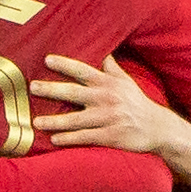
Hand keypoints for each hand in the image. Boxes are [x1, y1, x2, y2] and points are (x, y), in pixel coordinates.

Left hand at [36, 55, 188, 155]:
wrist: (157, 128)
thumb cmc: (137, 103)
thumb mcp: (126, 82)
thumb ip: (111, 68)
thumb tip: (103, 51)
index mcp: (108, 83)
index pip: (83, 70)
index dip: (65, 64)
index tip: (47, 60)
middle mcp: (106, 98)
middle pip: (74, 92)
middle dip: (52, 90)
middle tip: (32, 87)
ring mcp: (108, 118)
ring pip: (76, 119)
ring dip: (54, 121)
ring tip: (36, 122)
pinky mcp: (110, 136)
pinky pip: (85, 137)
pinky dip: (69, 139)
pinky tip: (54, 139)